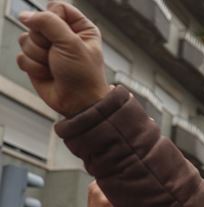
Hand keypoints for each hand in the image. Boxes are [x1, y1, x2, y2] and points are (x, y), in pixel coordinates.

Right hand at [16, 1, 108, 116]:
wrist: (78, 103)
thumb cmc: (83, 75)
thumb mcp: (70, 43)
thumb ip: (48, 23)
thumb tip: (26, 15)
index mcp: (80, 28)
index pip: (57, 7)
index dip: (53, 19)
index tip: (61, 36)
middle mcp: (63, 36)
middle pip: (37, 23)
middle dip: (43, 41)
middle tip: (57, 55)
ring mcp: (48, 49)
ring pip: (26, 39)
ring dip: (38, 56)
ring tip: (54, 66)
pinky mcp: (36, 62)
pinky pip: (22, 56)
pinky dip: (33, 67)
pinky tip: (47, 74)